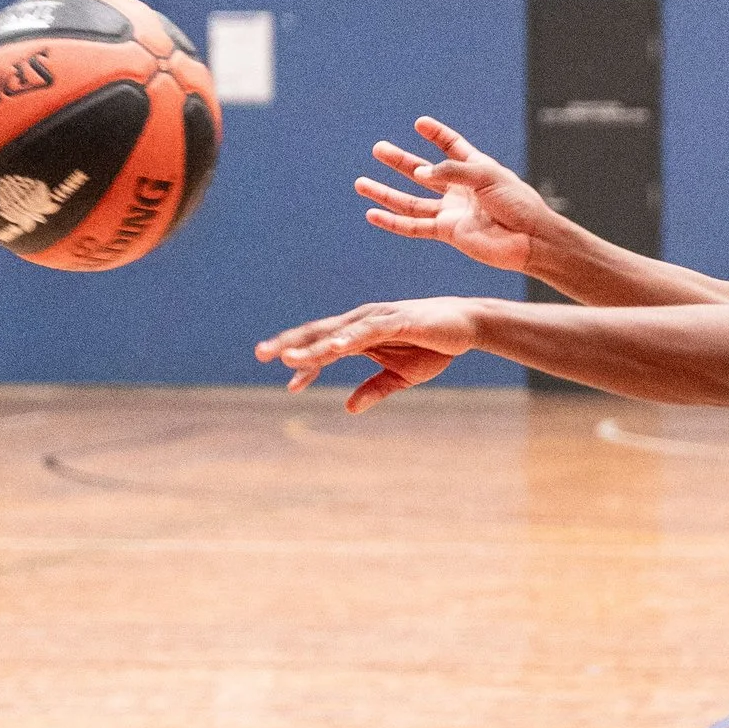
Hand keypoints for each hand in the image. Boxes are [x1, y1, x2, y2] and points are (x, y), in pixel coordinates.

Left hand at [255, 296, 482, 408]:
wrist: (468, 324)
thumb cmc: (435, 345)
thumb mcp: (402, 376)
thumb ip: (375, 389)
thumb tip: (349, 409)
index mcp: (360, 334)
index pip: (324, 348)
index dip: (306, 365)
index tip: (290, 386)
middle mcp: (362, 321)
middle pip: (319, 333)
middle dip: (290, 344)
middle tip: (260, 354)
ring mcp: (377, 318)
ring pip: (337, 333)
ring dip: (312, 346)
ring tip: (288, 358)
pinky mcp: (396, 320)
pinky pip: (367, 330)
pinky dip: (348, 338)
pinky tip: (333, 348)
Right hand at [356, 118, 551, 277]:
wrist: (530, 239)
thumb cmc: (517, 203)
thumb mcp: (486, 176)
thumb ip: (451, 171)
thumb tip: (419, 174)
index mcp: (475, 168)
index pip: (451, 145)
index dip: (437, 134)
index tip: (420, 123)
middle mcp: (459, 188)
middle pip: (423, 171)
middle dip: (400, 161)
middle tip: (377, 148)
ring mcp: (452, 211)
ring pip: (411, 201)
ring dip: (386, 193)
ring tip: (360, 182)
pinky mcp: (447, 232)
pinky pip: (414, 226)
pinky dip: (392, 222)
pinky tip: (372, 214)